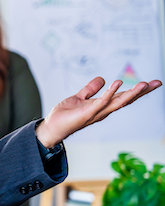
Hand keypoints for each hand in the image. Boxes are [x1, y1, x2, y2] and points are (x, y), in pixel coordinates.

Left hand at [35, 77, 161, 147]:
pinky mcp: (87, 113)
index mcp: (103, 105)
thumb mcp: (79, 97)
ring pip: (118, 102)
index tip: (152, 83)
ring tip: (144, 84)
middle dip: (141, 92)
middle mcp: (103, 110)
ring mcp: (96, 112)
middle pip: (126, 100)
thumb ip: (90, 89)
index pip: (123, 96)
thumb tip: (102, 79)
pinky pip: (100, 102)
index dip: (137, 90)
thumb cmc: (65, 115)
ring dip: (131, 93)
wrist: (51, 127)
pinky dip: (109, 93)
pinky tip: (117, 83)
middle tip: (157, 83)